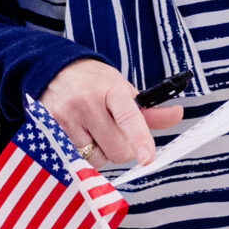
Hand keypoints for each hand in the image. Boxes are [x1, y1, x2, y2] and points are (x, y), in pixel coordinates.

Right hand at [38, 59, 181, 167]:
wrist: (55, 69)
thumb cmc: (95, 82)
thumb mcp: (122, 89)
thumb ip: (149, 110)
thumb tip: (176, 115)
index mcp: (111, 90)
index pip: (129, 118)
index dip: (140, 139)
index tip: (148, 158)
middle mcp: (87, 102)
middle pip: (117, 149)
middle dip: (122, 149)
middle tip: (114, 133)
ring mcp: (67, 116)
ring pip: (97, 158)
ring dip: (100, 152)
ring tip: (93, 132)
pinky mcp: (51, 128)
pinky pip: (77, 158)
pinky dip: (83, 153)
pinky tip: (78, 135)